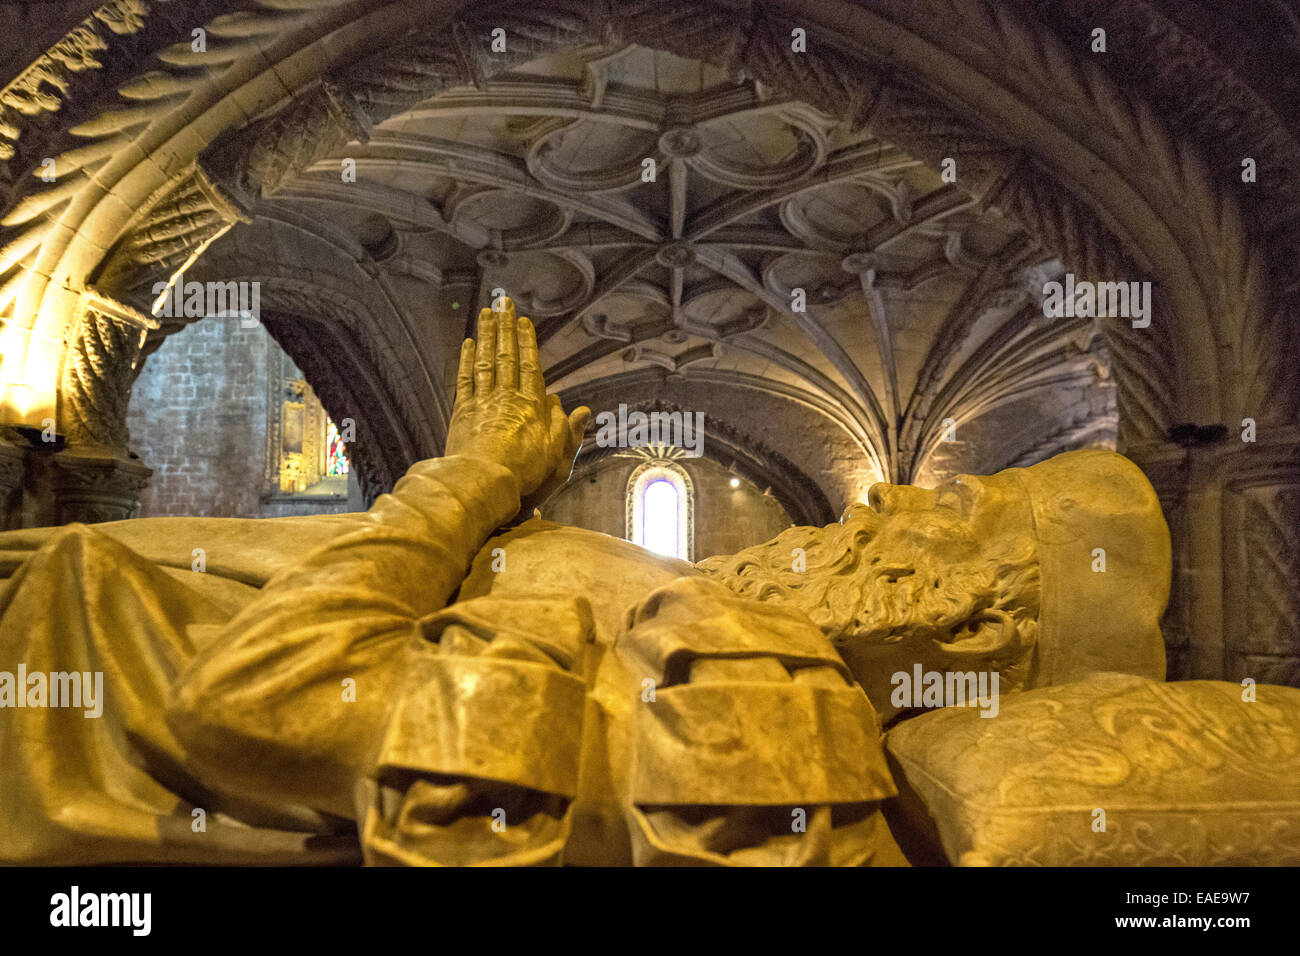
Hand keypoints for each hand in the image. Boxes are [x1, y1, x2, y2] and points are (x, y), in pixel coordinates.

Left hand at [445, 298, 588, 498]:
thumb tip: (578, 408)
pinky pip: (465, 380)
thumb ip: (566, 427)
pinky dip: (467, 360)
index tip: (524, 321)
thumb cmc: (524, 470)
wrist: (484, 480)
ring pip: (485, 361)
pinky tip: (468, 344)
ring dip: (486, 336)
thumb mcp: (556, 452)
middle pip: (506, 356)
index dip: (527, 341)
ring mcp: (483, 402)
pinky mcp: (463, 412)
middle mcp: (507, 397)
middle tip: (503, 304)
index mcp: (531, 405)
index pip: (530, 365)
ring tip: (486, 314)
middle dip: (505, 328)